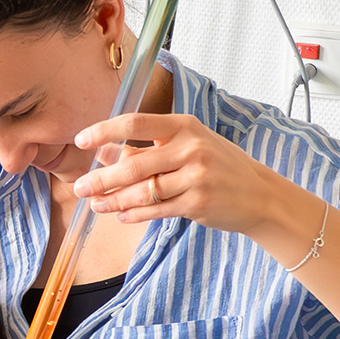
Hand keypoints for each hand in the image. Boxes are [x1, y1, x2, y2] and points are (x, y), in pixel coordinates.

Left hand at [73, 112, 277, 235]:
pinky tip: (119, 215)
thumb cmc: (219, 166)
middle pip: (133, 164)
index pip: (135, 123)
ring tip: (96, 204)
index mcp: (184, 126)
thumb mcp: (187, 145)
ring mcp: (196, 177)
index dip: (105, 132)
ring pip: (142, 191)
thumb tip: (104, 152)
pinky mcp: (198, 203)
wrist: (259, 194)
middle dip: (101, 178)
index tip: (82, 140)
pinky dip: (134, 214)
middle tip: (80, 187)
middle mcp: (191, 148)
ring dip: (113, 200)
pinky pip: (156, 210)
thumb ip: (147, 148)